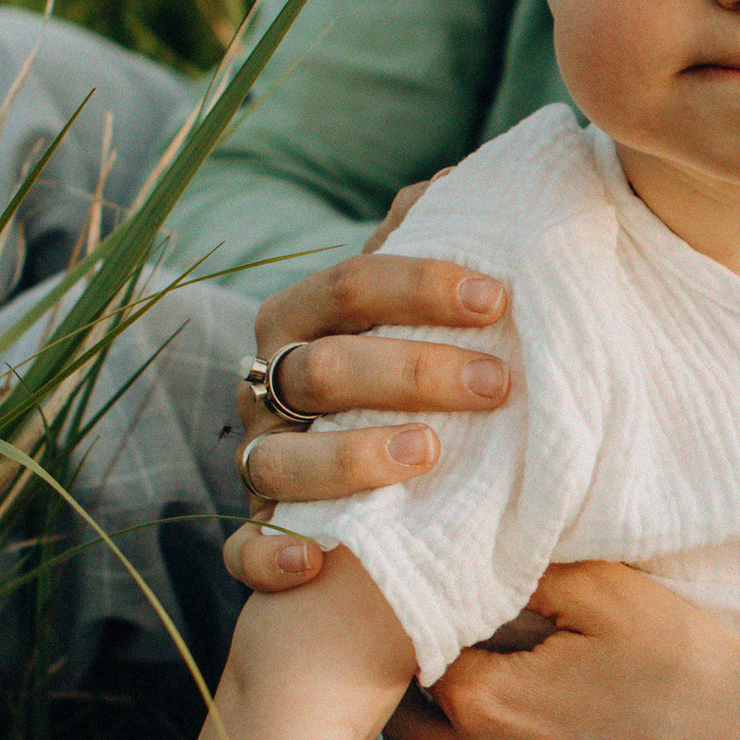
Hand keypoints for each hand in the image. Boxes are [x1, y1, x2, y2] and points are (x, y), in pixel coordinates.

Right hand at [226, 215, 513, 595]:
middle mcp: (269, 385)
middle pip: (323, 369)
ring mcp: (259, 460)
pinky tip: (315, 562)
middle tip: (498, 386)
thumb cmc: (408, 378)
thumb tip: (469, 176)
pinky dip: (269, 554)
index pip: (353, 285)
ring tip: (429, 457)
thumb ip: (436, 244)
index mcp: (305, 318)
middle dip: (411, 372)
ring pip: (278, 459)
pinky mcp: (258, 533)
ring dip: (351, 458)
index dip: (421, 285)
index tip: (499, 298)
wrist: (378, 485)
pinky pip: (241, 549)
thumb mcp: (420, 313)